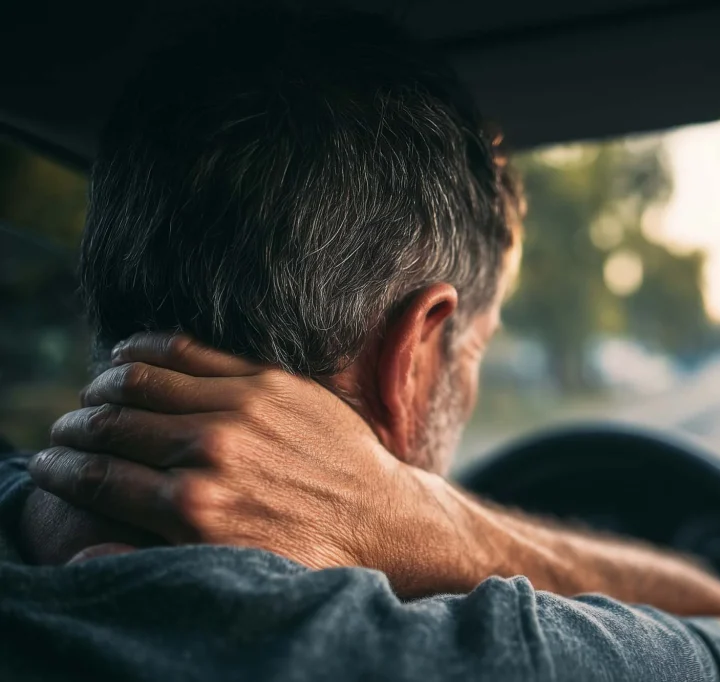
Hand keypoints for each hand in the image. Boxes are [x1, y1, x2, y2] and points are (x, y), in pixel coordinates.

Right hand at [29, 334, 480, 593]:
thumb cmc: (305, 551)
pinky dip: (146, 348)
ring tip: (92, 393)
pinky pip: (189, 350)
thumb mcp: (231, 569)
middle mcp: (210, 452)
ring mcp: (240, 409)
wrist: (380, 519)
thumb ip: (160, 552)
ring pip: (142, 380)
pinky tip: (127, 352)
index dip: (60, 468)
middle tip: (64, 430)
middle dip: (75, 427)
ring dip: (104, 385)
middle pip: (112, 425)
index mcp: (192, 508)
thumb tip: (90, 545)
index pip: (99, 476)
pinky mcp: (268, 380)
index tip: (48, 463)